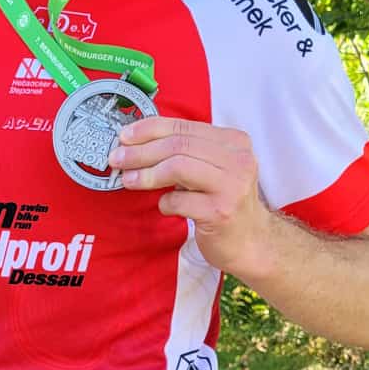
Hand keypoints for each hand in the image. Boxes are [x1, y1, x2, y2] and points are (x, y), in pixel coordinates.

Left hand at [110, 115, 275, 277]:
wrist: (251, 242)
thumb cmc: (224, 203)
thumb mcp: (213, 169)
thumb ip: (186, 152)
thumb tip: (137, 144)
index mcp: (234, 142)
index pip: (184, 126)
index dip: (149, 129)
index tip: (124, 136)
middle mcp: (237, 160)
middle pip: (178, 145)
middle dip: (141, 151)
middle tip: (117, 159)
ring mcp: (232, 186)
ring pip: (178, 166)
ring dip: (147, 174)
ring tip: (128, 180)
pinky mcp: (221, 212)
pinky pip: (180, 201)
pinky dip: (165, 203)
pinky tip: (166, 207)